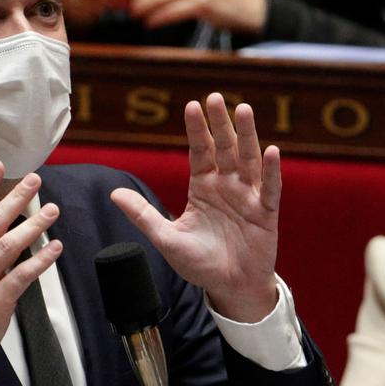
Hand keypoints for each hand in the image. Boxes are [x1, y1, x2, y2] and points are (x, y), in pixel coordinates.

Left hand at [111, 93, 279, 322]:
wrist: (228, 288)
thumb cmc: (199, 263)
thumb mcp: (166, 238)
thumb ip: (143, 215)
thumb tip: (113, 194)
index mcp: (203, 187)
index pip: (200, 152)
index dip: (197, 130)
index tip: (192, 106)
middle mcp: (227, 186)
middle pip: (224, 148)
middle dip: (220, 123)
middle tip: (216, 97)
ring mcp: (248, 197)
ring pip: (248, 160)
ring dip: (247, 136)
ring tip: (244, 110)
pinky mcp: (265, 214)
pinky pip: (270, 189)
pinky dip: (271, 171)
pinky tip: (271, 151)